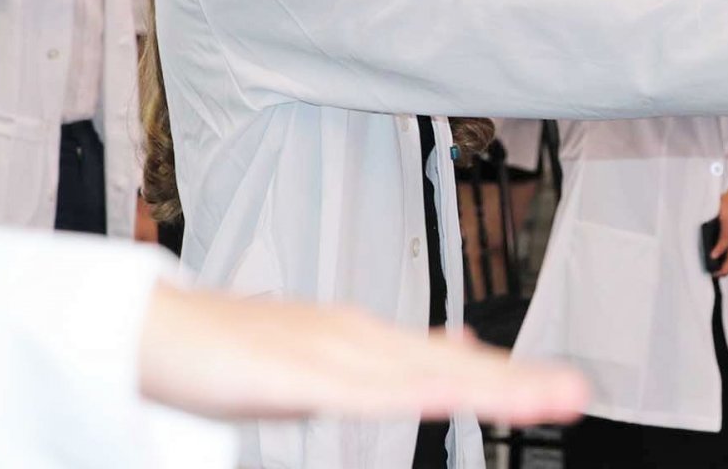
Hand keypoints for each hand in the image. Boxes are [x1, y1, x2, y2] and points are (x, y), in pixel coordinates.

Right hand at [138, 283, 588, 423]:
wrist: (151, 329)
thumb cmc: (225, 352)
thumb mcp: (307, 372)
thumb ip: (363, 373)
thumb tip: (419, 370)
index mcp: (359, 341)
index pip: (445, 361)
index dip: (504, 375)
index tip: (559, 388)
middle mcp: (354, 338)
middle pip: (446, 367)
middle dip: (514, 382)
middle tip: (576, 394)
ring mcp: (326, 352)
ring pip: (419, 376)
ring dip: (483, 386)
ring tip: (539, 398)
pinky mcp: (291, 374)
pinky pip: (360, 390)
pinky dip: (409, 391)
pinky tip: (446, 395)